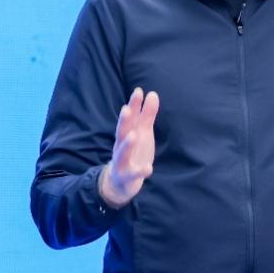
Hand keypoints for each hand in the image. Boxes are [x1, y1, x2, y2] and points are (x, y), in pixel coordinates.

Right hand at [99, 87, 159, 207]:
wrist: (121, 181)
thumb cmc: (133, 152)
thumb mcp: (142, 133)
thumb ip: (147, 115)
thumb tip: (152, 93)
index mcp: (127, 134)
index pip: (129, 118)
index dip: (133, 105)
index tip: (138, 91)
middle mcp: (121, 146)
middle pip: (121, 132)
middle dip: (124, 121)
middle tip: (126, 109)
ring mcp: (122, 162)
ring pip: (122, 152)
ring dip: (127, 144)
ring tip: (134, 136)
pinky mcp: (126, 176)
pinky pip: (132, 174)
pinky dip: (139, 171)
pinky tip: (148, 168)